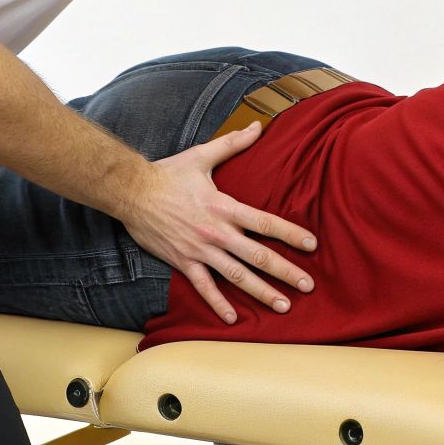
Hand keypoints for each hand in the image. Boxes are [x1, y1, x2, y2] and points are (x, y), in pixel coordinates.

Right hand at [122, 121, 317, 322]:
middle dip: (285, 271)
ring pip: (236, 276)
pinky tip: (232, 319)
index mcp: (225, 206)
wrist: (131, 192)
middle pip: (258, 255)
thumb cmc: (168, 173)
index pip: (265, 222)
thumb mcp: (202, 155)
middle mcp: (216, 232)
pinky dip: (218, 303)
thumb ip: (233, 143)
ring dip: (261, 292)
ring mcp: (200, 249)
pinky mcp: (183, 261)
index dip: (290, 234)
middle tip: (308, 285)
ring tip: (283, 305)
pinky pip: (203, 287)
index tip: (312, 245)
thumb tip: (257, 125)